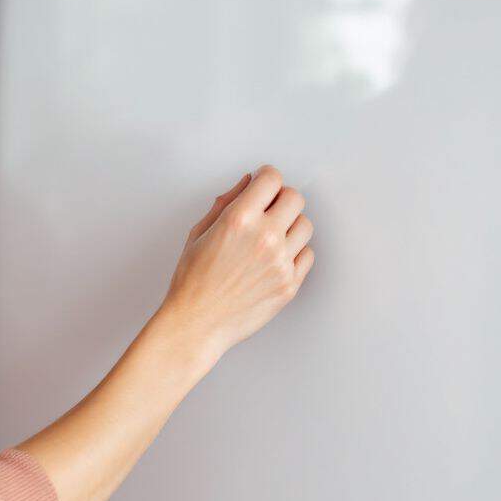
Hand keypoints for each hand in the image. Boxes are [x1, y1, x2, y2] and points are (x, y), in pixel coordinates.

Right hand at [158, 164, 314, 361]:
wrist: (197, 323)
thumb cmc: (192, 281)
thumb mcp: (199, 233)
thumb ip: (226, 203)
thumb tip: (247, 183)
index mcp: (239, 220)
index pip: (272, 179)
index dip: (266, 177)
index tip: (263, 183)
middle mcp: (264, 238)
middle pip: (295, 198)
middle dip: (281, 198)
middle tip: (269, 208)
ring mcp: (280, 262)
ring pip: (305, 225)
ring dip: (290, 225)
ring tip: (272, 236)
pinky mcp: (290, 284)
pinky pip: (308, 255)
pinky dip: (296, 252)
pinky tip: (276, 257)